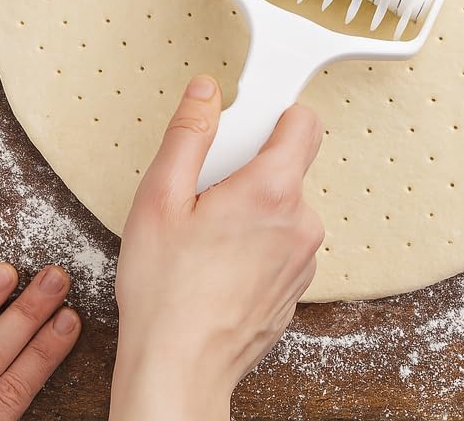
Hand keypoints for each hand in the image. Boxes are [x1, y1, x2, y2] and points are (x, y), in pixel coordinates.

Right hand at [109, 75, 324, 420]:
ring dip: (255, 209)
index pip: (304, 122)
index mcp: (272, 191)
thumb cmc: (165, 293)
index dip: (275, 114)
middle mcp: (301, 222)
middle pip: (290, 165)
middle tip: (206, 194)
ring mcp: (304, 259)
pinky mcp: (297, 287)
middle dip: (251, 168)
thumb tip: (206, 92)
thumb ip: (189, 134)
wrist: (178, 372)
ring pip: (285, 207)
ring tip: (209, 235)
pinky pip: (284, 243)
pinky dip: (260, 242)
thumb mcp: (159, 197)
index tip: (248, 123)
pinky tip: (221, 263)